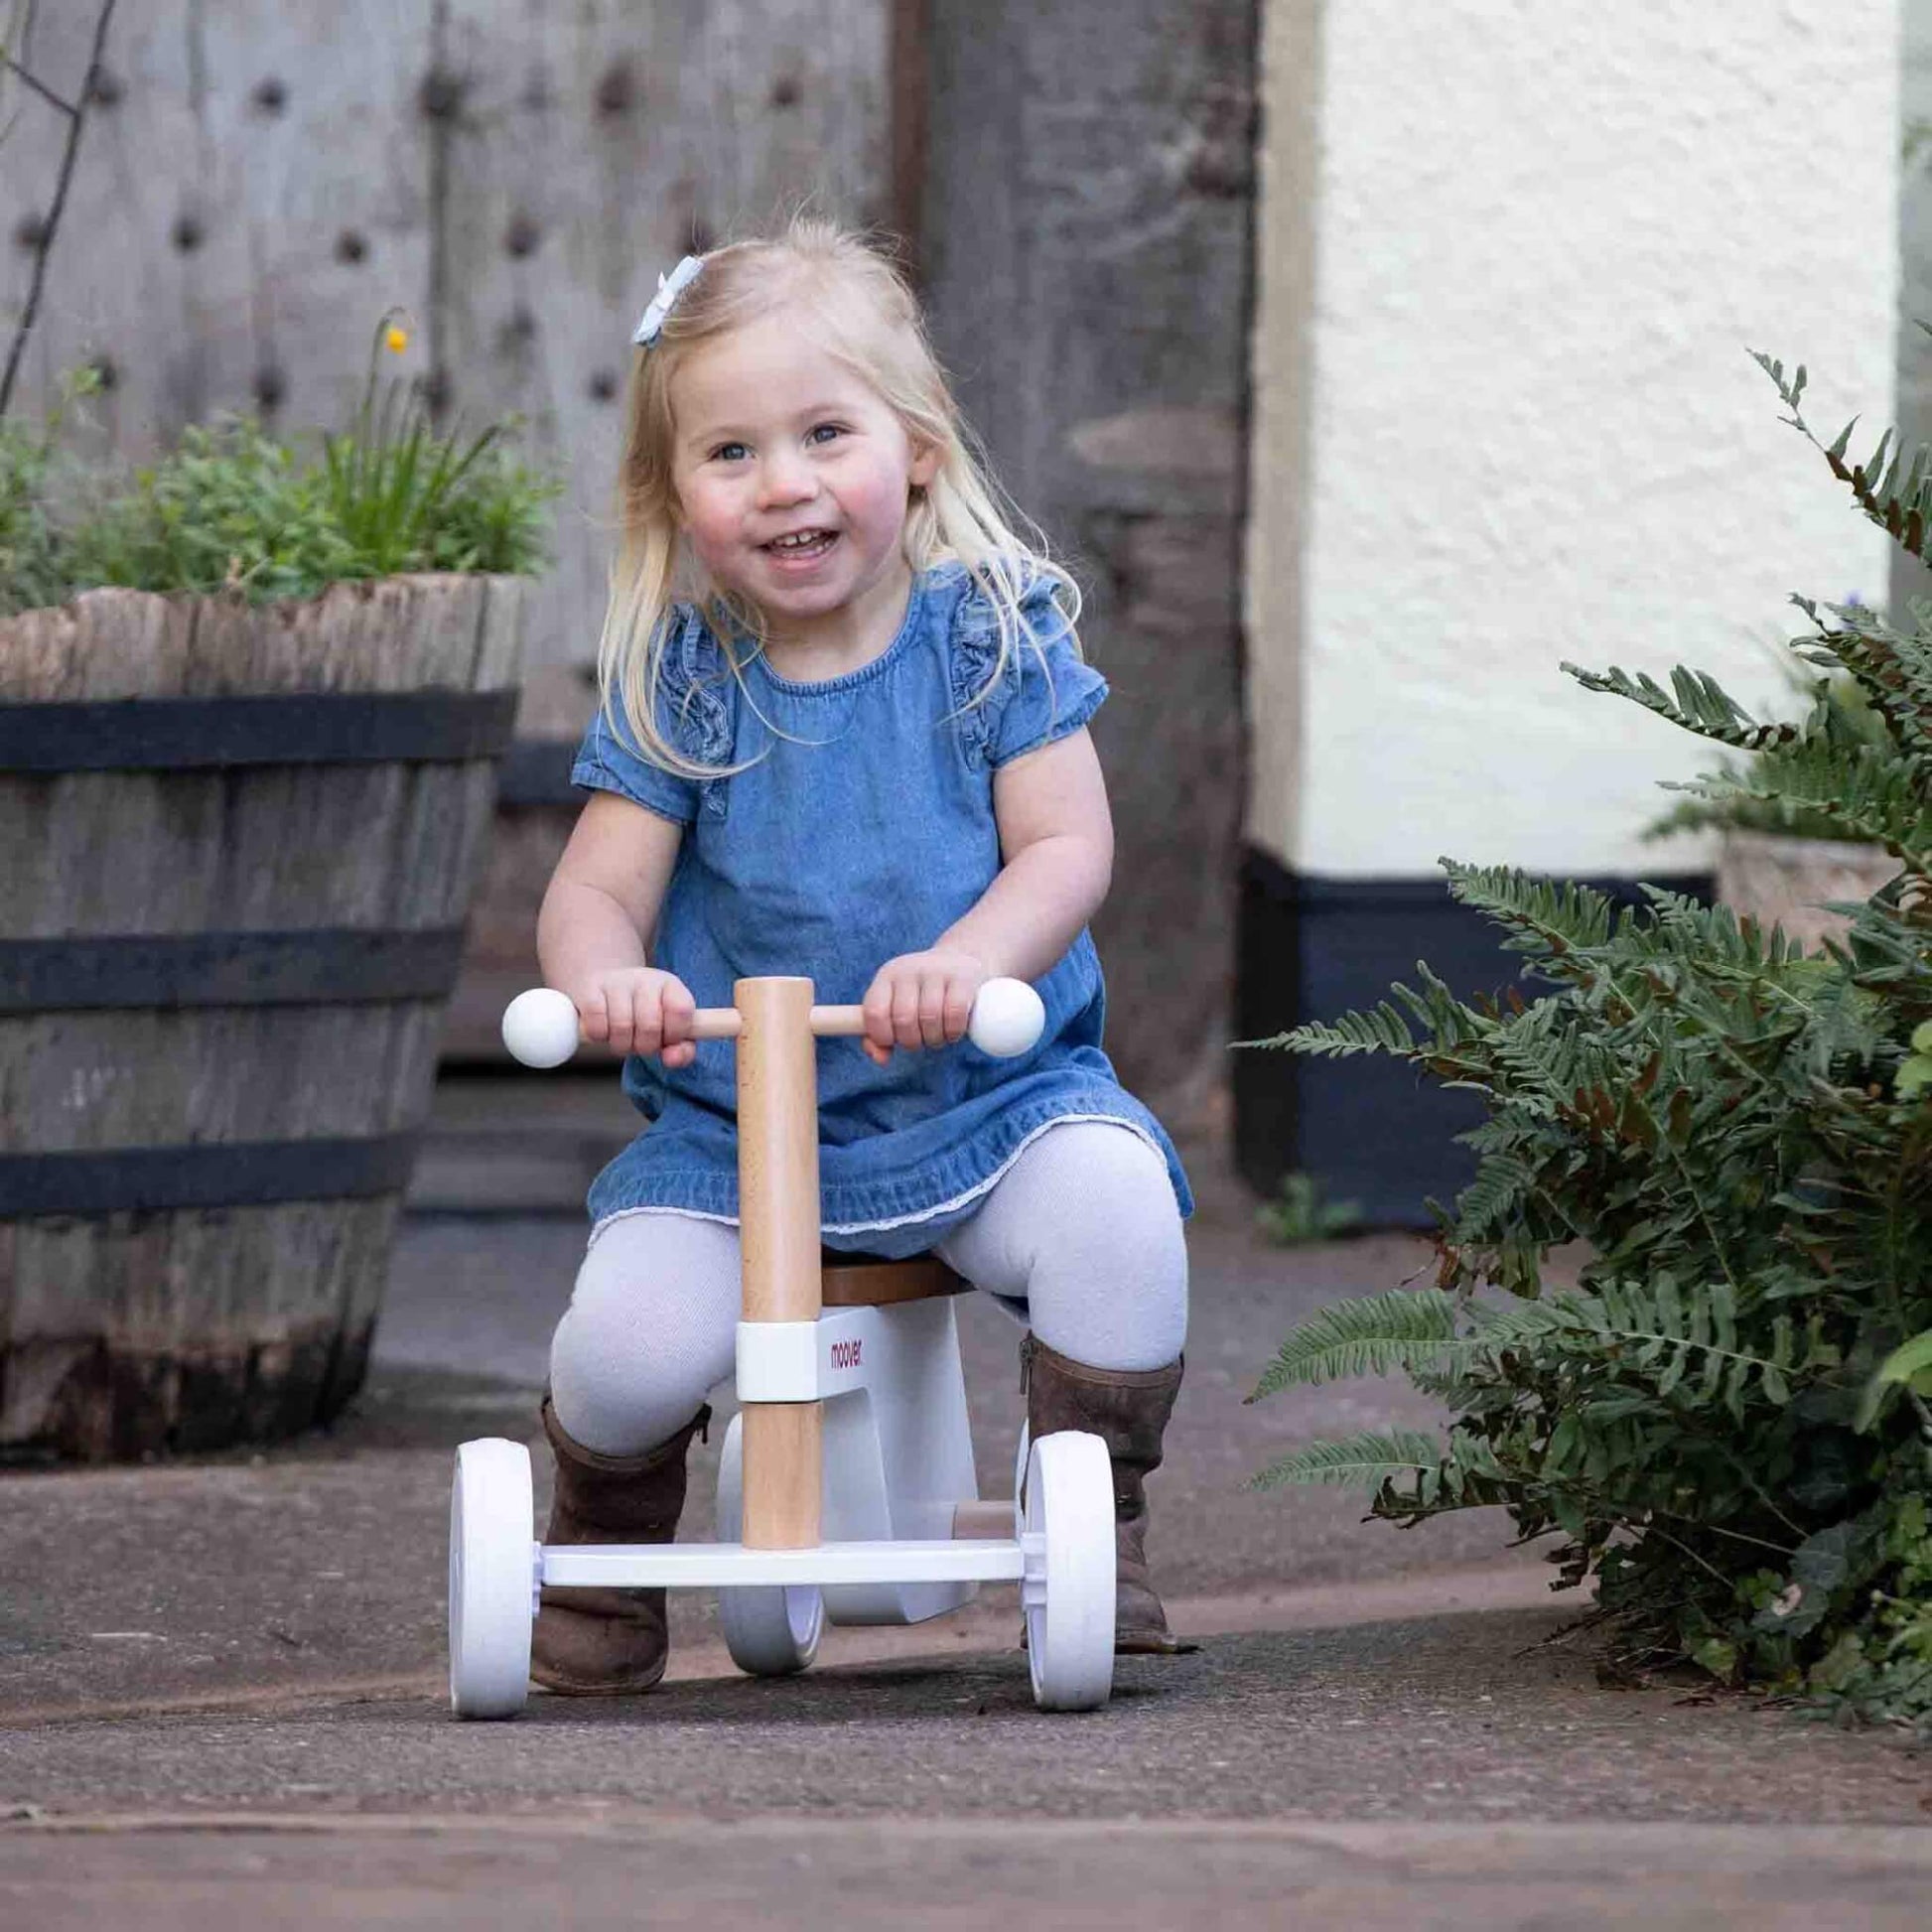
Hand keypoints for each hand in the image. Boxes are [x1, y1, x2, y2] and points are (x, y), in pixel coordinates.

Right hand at [572, 967, 697, 1066]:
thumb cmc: (644, 1014)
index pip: (680, 1010)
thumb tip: (671, 1059)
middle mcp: (645, 979)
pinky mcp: (589, 989)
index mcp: (670, 986)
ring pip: (621, 1027)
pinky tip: (605, 1030)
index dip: (674, 1034)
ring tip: (623, 1038)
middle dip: (645, 1046)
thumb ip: (682, 1050)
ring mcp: (616, 982)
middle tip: (641, 1043)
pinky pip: (596, 1026)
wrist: (607, 986)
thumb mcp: (669, 1028)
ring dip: (622, 1045)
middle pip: (650, 1025)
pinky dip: (600, 1037)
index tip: (668, 1039)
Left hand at [860, 949, 989, 1064]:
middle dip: (912, 1041)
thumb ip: (880, 1036)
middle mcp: (909, 969)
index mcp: (887, 976)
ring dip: (934, 1039)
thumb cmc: (923, 994)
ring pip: (930, 1017)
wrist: (960, 962)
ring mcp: (937, 971)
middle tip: (921, 1040)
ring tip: (937, 1037)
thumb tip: (881, 1059)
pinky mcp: (963, 978)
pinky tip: (953, 1032)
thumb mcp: (896, 1006)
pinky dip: (953, 1032)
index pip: (874, 1012)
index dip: (882, 1036)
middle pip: (903, 1019)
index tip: (894, 1041)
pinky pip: (954, 1013)